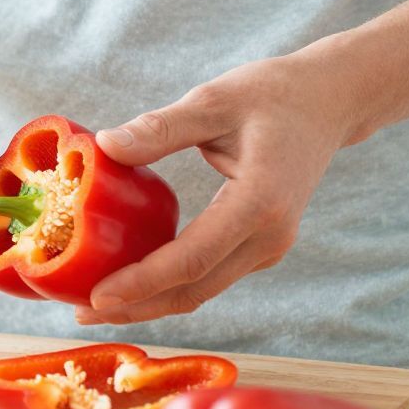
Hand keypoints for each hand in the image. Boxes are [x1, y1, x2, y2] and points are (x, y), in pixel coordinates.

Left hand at [79, 53, 360, 324]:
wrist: (328, 103)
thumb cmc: (271, 95)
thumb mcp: (213, 101)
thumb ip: (160, 128)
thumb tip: (104, 146)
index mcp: (259, 203)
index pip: (191, 259)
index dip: (141, 283)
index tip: (96, 297)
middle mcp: (269, 237)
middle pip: (195, 289)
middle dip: (136, 307)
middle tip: (80, 313)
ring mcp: (269, 246)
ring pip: (202, 290)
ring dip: (150, 302)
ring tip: (95, 306)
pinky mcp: (261, 246)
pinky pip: (209, 276)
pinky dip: (169, 284)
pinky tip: (130, 280)